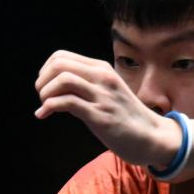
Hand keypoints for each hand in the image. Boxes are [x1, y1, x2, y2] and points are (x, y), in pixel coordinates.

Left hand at [34, 50, 180, 167]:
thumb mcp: (107, 93)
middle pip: (59, 64)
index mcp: (102, 70)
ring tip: (44, 106)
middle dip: (42, 80)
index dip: (46, 70)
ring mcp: (102, 96)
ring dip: (45, 93)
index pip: (62, 56)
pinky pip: (67, 102)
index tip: (45, 86)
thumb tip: (57, 91)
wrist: (152, 136)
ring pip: (62, 80)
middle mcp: (102, 78)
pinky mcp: (100, 116)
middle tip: (42, 97)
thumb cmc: (126, 117)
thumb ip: (85, 88)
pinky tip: (44, 115)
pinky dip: (48, 107)